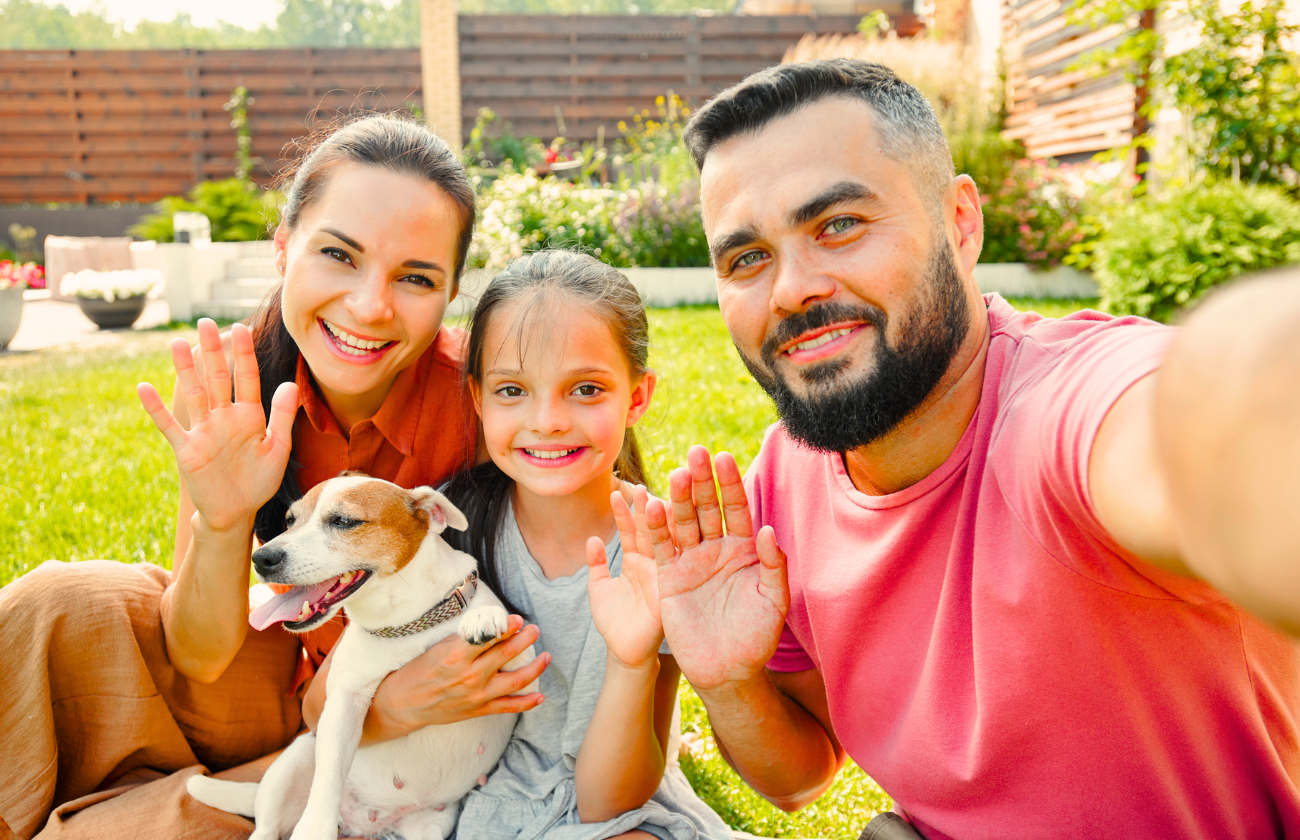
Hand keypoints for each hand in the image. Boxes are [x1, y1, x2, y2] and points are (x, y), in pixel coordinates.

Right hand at [137, 319, 297, 532]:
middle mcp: (224, 418)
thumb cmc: (259, 481)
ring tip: (175, 344)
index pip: (246, 378)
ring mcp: (204, 431)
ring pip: (193, 394)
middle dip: (211, 352)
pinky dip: (156, 408)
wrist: (236, 511)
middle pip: (216, 379)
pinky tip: (143, 387)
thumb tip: (290, 384)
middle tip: (204, 322)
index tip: (240, 328)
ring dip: (184, 371)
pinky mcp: (187, 449)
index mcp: (249, 416)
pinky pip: (169, 426)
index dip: (243, 354)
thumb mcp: (278, 449)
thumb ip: (282, 417)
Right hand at [368, 615, 548, 738]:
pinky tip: (540, 695)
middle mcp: (470, 675)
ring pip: (515, 680)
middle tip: (534, 630)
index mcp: (457, 655)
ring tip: (546, 657)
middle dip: (525, 639)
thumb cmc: (420, 670)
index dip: (507, 626)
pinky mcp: (479, 709)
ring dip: (535, 668)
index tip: (518, 619)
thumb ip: (466, 639)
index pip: (489, 636)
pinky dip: (527, 702)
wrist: (406, 703)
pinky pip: (509, 706)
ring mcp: (477, 694)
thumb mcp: (440, 647)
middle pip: (507, 654)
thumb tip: (491, 626)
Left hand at [587, 486, 664, 669]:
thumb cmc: (613, 622)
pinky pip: (672, 563)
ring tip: (653, 497)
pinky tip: (668, 528)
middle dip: (646, 507)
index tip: (616, 491)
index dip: (623, 512)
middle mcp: (653, 563)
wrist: (627, 652)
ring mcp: (664, 574)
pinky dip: (670, 545)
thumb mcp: (599, 589)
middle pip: (650, 529)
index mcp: (636, 561)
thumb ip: (595, 565)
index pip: (631, 530)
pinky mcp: (671, 587)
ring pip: (664, 541)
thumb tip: (592, 539)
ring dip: (660, 521)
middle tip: (641, 485)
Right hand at [643, 446, 788, 691]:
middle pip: (708, 508)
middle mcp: (716, 549)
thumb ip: (774, 566)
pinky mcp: (669, 577)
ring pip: (684, 522)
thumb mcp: (773, 602)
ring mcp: (692, 561)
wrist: (726, 671)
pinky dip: (656, 527)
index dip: (730, 484)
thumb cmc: (756, 639)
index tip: (724, 457)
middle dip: (703, 481)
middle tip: (696, 452)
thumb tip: (769, 530)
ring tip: (677, 474)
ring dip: (680, 498)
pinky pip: (661, 547)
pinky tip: (651, 505)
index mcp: (744, 550)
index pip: (737, 508)